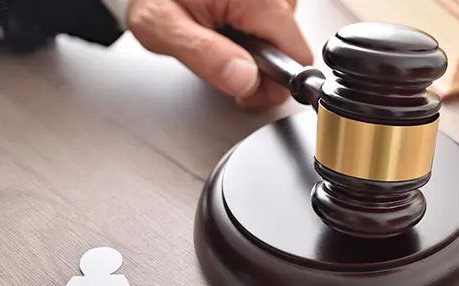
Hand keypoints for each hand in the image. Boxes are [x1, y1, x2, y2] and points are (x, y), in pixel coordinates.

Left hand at [127, 0, 312, 107]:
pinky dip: (251, 31)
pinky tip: (225, 26)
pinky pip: (270, 22)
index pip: (296, 58)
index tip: (244, 90)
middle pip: (289, 48)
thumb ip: (205, 56)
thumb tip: (245, 80)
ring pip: (281, 37)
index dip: (272, 85)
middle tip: (219, 61)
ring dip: (254, 49)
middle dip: (259, 66)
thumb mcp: (162, 26)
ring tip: (218, 38)